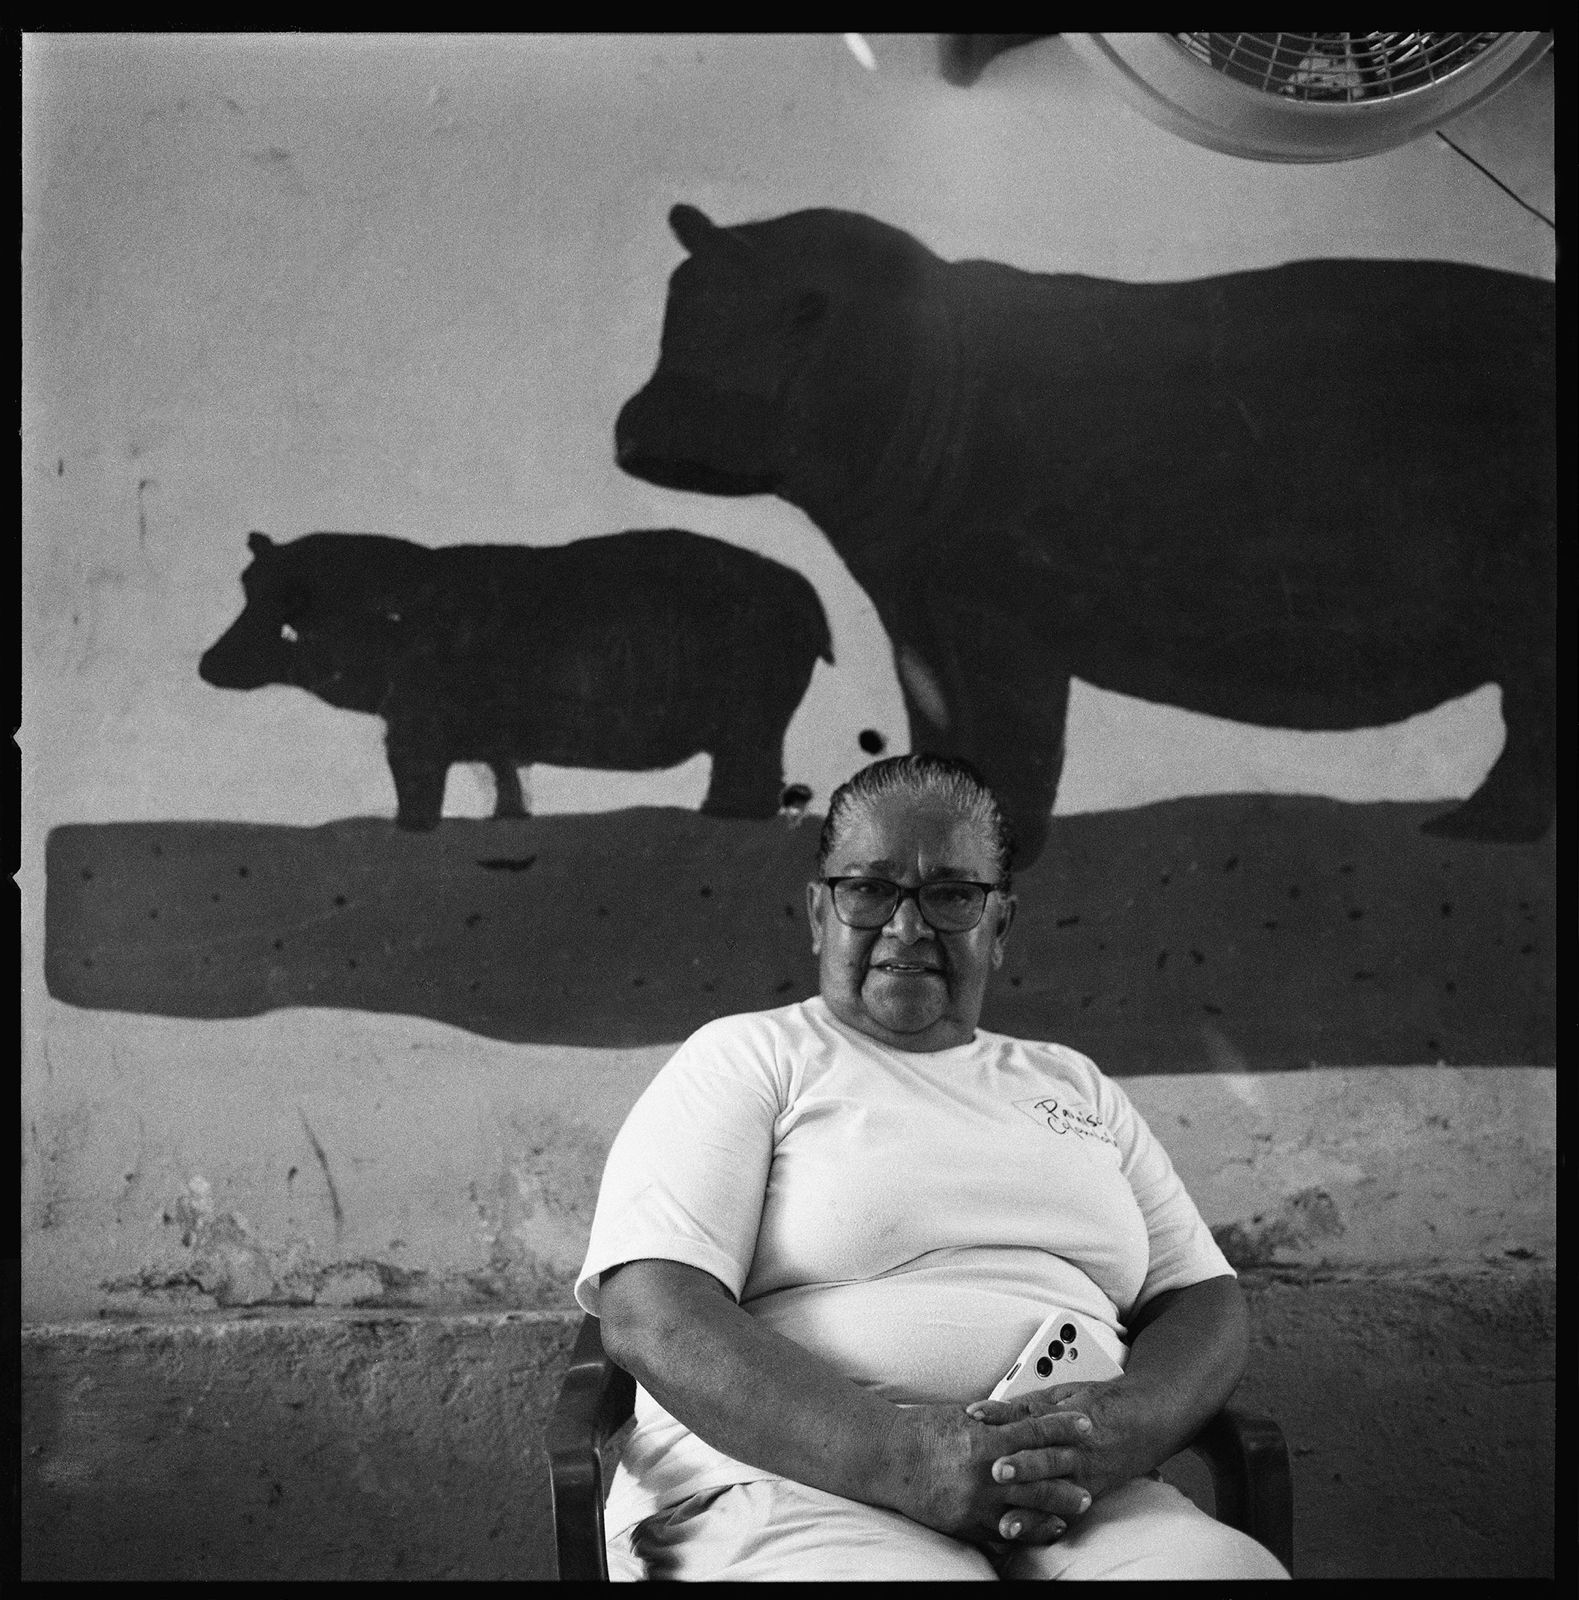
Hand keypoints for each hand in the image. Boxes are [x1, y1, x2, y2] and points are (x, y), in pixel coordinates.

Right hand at [875, 1399, 1096, 1548]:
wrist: (887, 1456)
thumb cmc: (922, 1430)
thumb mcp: (962, 1417)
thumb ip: (994, 1422)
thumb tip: (1023, 1418)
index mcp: (985, 1439)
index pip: (1036, 1431)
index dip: (1064, 1427)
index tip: (1087, 1424)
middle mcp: (985, 1473)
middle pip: (1039, 1476)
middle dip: (1068, 1476)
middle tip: (1090, 1478)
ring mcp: (976, 1502)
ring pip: (1027, 1510)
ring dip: (1054, 1510)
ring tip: (1073, 1510)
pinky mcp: (965, 1524)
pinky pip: (1001, 1533)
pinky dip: (1024, 1532)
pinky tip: (1039, 1530)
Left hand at [965, 1374, 1170, 1511]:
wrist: (1150, 1419)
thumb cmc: (1106, 1402)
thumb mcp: (1070, 1391)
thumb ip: (1035, 1402)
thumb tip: (997, 1410)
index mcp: (1067, 1417)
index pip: (1030, 1416)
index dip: (1002, 1414)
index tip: (976, 1414)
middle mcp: (1076, 1447)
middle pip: (1044, 1456)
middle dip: (1020, 1465)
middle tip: (994, 1469)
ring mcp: (1084, 1474)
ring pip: (1054, 1491)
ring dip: (1029, 1506)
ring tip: (1006, 1519)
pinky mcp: (1090, 1494)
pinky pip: (1066, 1512)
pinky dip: (1045, 1525)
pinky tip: (1029, 1534)